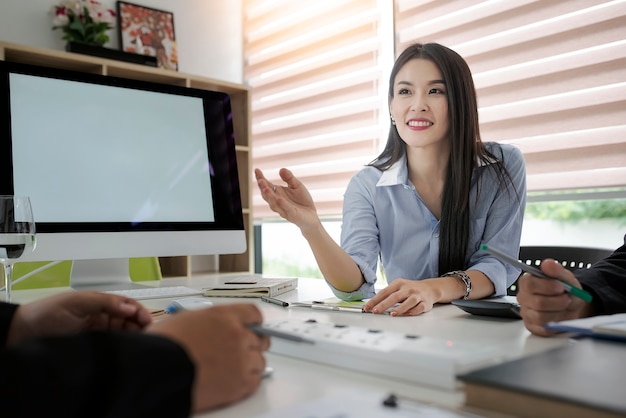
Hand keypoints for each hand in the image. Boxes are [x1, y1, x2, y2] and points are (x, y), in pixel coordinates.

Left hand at [7, 291, 152, 345]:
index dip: (139, 312)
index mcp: (100, 303)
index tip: (148, 320)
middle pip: (129, 320)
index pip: (127, 306)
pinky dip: (122, 347)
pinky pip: (112, 346)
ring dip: (133, 337)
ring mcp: (97, 333)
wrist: (25, 332)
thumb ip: (104, 302)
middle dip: (141, 325)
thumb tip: (129, 306)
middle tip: (149, 333)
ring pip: (123, 334)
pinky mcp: (93, 346)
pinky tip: (127, 349)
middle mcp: (101, 317)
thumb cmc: (47, 312)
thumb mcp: (77, 301)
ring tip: (141, 342)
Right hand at [146, 303, 269, 412]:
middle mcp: (237, 334)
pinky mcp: (241, 383)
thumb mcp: (183, 320)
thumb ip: (205, 322)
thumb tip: (205, 328)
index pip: (252, 313)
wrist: (157, 372)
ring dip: (249, 364)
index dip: (254, 322)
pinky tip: (234, 381)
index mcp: (223, 316)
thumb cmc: (161, 347)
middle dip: (252, 344)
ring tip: (232, 369)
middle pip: (260, 338)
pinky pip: (255, 381)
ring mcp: (241, 358)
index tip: (255, 327)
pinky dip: (248, 382)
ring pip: (259, 361)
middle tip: (242, 351)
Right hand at [255, 168, 320, 232]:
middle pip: (267, 195)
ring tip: (266, 188)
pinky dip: (283, 204)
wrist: (312, 215)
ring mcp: (284, 209)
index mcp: (277, 193)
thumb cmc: (302, 200)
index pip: (266, 185)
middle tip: (260, 180)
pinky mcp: (292, 215)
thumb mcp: (297, 185)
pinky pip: (287, 209)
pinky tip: (280, 199)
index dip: (261, 178)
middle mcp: (277, 202)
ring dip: (270, 196)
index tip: (257, 170)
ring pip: (274, 203)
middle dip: (263, 188)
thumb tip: (281, 169)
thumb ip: (289, 178)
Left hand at [363, 278, 437, 315]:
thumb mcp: (398, 287)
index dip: (375, 300)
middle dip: (384, 304)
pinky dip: (412, 311)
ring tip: (392, 314)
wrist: (429, 288)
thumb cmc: (410, 289)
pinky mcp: (425, 302)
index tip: (367, 307)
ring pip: (409, 302)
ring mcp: (417, 295)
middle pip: (395, 296)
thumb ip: (388, 295)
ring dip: (400, 308)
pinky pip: (419, 308)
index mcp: (399, 283)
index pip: (384, 292)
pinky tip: (406, 314)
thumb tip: (374, 305)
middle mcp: (408, 288)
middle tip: (375, 311)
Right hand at [517, 259, 590, 336]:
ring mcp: (527, 313)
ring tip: (566, 307)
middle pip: (537, 302)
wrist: (571, 304)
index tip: (561, 287)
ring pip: (541, 317)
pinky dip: (558, 323)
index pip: (529, 284)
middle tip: (567, 299)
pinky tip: (562, 316)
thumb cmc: (564, 289)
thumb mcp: (564, 277)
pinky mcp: (533, 327)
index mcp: (527, 282)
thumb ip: (556, 270)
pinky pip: (544, 329)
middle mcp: (524, 298)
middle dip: (557, 302)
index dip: (546, 286)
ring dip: (559, 312)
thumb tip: (547, 264)